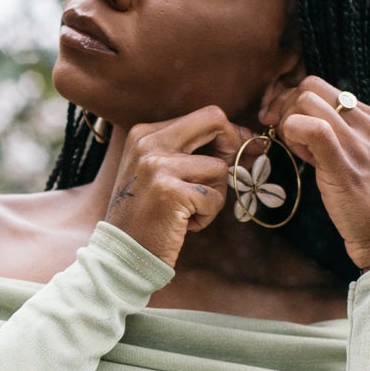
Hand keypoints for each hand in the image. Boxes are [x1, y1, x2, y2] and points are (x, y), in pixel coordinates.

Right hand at [103, 106, 247, 267]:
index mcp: (145, 133)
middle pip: (214, 120)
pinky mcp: (170, 192)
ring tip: (190, 212)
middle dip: (234, 145)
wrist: (123, 253)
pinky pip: (214, 198)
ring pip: (219, 168)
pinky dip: (206, 217)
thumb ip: (188, 151)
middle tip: (238, 169)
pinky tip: (184, 225)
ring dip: (214, 196)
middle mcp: (148, 143)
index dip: (230, 134)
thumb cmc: (146, 215)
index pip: (203, 116)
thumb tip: (243, 139)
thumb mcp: (156, 171)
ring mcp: (157, 166)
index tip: (246, 149)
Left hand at [260, 77, 369, 270]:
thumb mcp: (366, 162)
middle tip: (276, 130)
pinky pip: (311, 127)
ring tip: (293, 148)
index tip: (284, 123)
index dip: (297, 103)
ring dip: (287, 121)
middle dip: (285, 105)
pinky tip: (296, 154)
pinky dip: (291, 132)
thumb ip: (342, 140)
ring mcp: (360, 141)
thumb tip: (307, 128)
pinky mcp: (345, 162)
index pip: (327, 89)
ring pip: (307, 101)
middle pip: (313, 86)